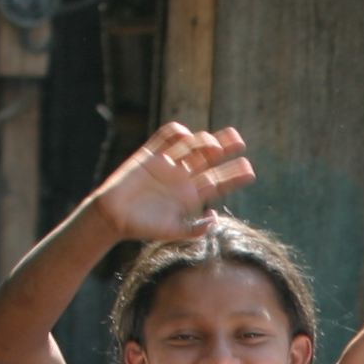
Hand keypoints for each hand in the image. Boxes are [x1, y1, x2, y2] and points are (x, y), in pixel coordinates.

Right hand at [92, 123, 256, 242]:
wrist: (113, 217)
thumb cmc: (143, 227)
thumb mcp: (174, 231)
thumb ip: (196, 228)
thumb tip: (215, 217)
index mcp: (191, 195)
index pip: (218, 181)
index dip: (234, 175)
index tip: (250, 171)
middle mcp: (182, 177)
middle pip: (208, 158)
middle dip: (225, 148)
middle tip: (240, 141)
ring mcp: (167, 164)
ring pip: (191, 145)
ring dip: (203, 140)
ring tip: (214, 144)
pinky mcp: (149, 155)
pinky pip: (164, 137)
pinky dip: (175, 132)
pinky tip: (186, 136)